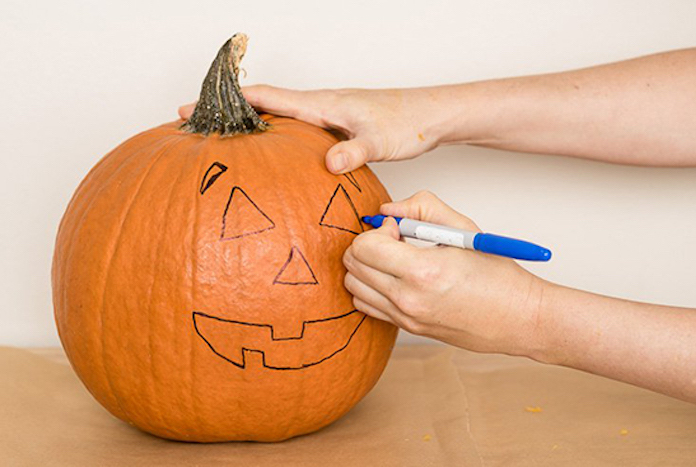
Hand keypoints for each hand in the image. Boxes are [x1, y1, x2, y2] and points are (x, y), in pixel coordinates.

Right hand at [179, 86, 444, 173]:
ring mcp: (327, 115)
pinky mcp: (336, 127)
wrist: (429, 116)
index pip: (267, 98)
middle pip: (265, 104)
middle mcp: (320, 106)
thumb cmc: (406, 123)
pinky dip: (275, 136)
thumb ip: (354, 152)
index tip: (195, 107)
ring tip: (223, 139)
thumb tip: (328, 163)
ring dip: (250, 124)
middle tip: (197, 123)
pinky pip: (296, 129)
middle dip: (230, 113)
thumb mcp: (380, 141)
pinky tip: (272, 153)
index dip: (230, 103)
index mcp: (322, 104)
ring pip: (279, 117)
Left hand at [342, 191, 546, 356]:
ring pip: (353, 286)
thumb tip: (387, 209)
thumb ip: (421, 208)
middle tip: (395, 241)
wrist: (519, 318)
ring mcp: (405, 317)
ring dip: (366, 266)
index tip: (398, 229)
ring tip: (395, 260)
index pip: (364, 247)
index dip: (376, 230)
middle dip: (367, 244)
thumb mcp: (463, 229)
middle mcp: (408, 299)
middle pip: (353, 265)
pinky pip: (366, 305)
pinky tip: (395, 278)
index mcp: (423, 272)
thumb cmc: (498, 275)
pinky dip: (370, 287)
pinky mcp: (407, 328)